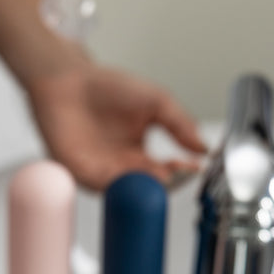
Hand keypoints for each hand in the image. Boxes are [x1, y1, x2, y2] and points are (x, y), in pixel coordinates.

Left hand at [27, 60, 207, 190]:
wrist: (70, 80)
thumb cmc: (107, 88)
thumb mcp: (156, 102)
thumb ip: (180, 124)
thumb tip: (204, 148)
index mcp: (140, 158)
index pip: (167, 175)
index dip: (183, 173)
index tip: (195, 166)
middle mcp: (122, 171)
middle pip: (149, 190)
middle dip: (167, 184)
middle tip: (179, 172)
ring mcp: (102, 175)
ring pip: (130, 193)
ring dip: (146, 188)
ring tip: (160, 174)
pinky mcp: (82, 176)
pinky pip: (103, 188)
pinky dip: (120, 186)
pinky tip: (134, 176)